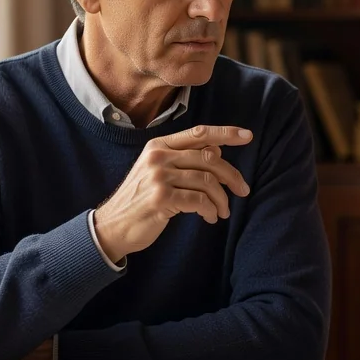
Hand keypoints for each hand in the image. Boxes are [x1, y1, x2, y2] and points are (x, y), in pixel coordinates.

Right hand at [93, 124, 252, 259]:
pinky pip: (199, 201)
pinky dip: (210, 210)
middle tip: (243, 191)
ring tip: (222, 211)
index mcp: (159, 146)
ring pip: (207, 181)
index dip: (226, 133)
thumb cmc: (140, 199)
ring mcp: (158, 177)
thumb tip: (217, 149)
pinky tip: (210, 218)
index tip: (247, 136)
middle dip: (232, 176)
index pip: (199, 133)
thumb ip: (185, 159)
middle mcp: (158, 157)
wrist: (112, 226)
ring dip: (222, 199)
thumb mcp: (159, 172)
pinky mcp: (161, 198)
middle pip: (209, 158)